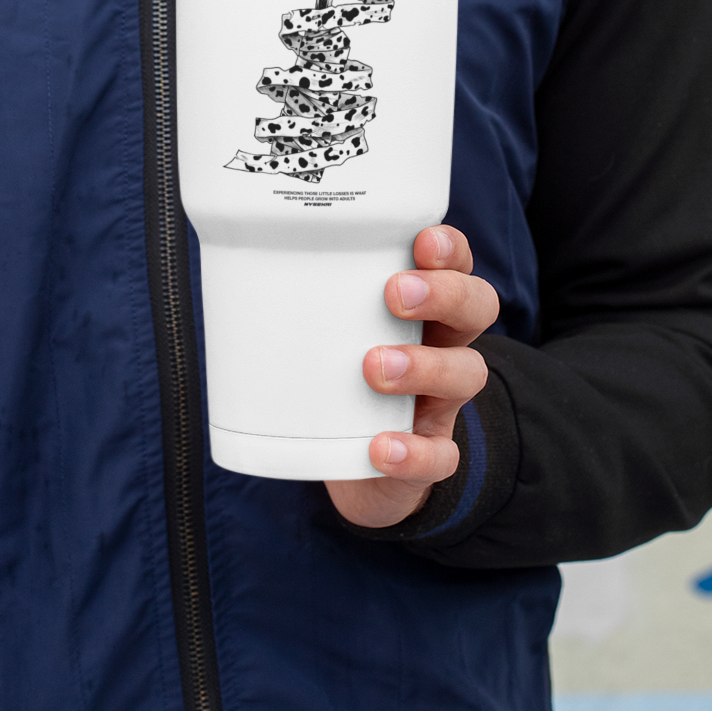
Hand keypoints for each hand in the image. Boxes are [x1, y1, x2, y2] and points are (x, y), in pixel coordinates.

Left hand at [326, 225, 495, 531]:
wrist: (358, 469)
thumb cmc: (340, 381)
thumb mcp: (330, 333)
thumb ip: (307, 302)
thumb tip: (234, 266)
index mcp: (422, 308)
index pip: (454, 264)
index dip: (449, 249)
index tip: (421, 241)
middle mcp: (443, 346)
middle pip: (477, 306)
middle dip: (444, 293)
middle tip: (394, 295)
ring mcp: (442, 402)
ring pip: (467, 373)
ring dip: (425, 366)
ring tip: (375, 367)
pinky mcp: (431, 455)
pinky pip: (440, 455)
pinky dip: (412, 452)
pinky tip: (380, 447)